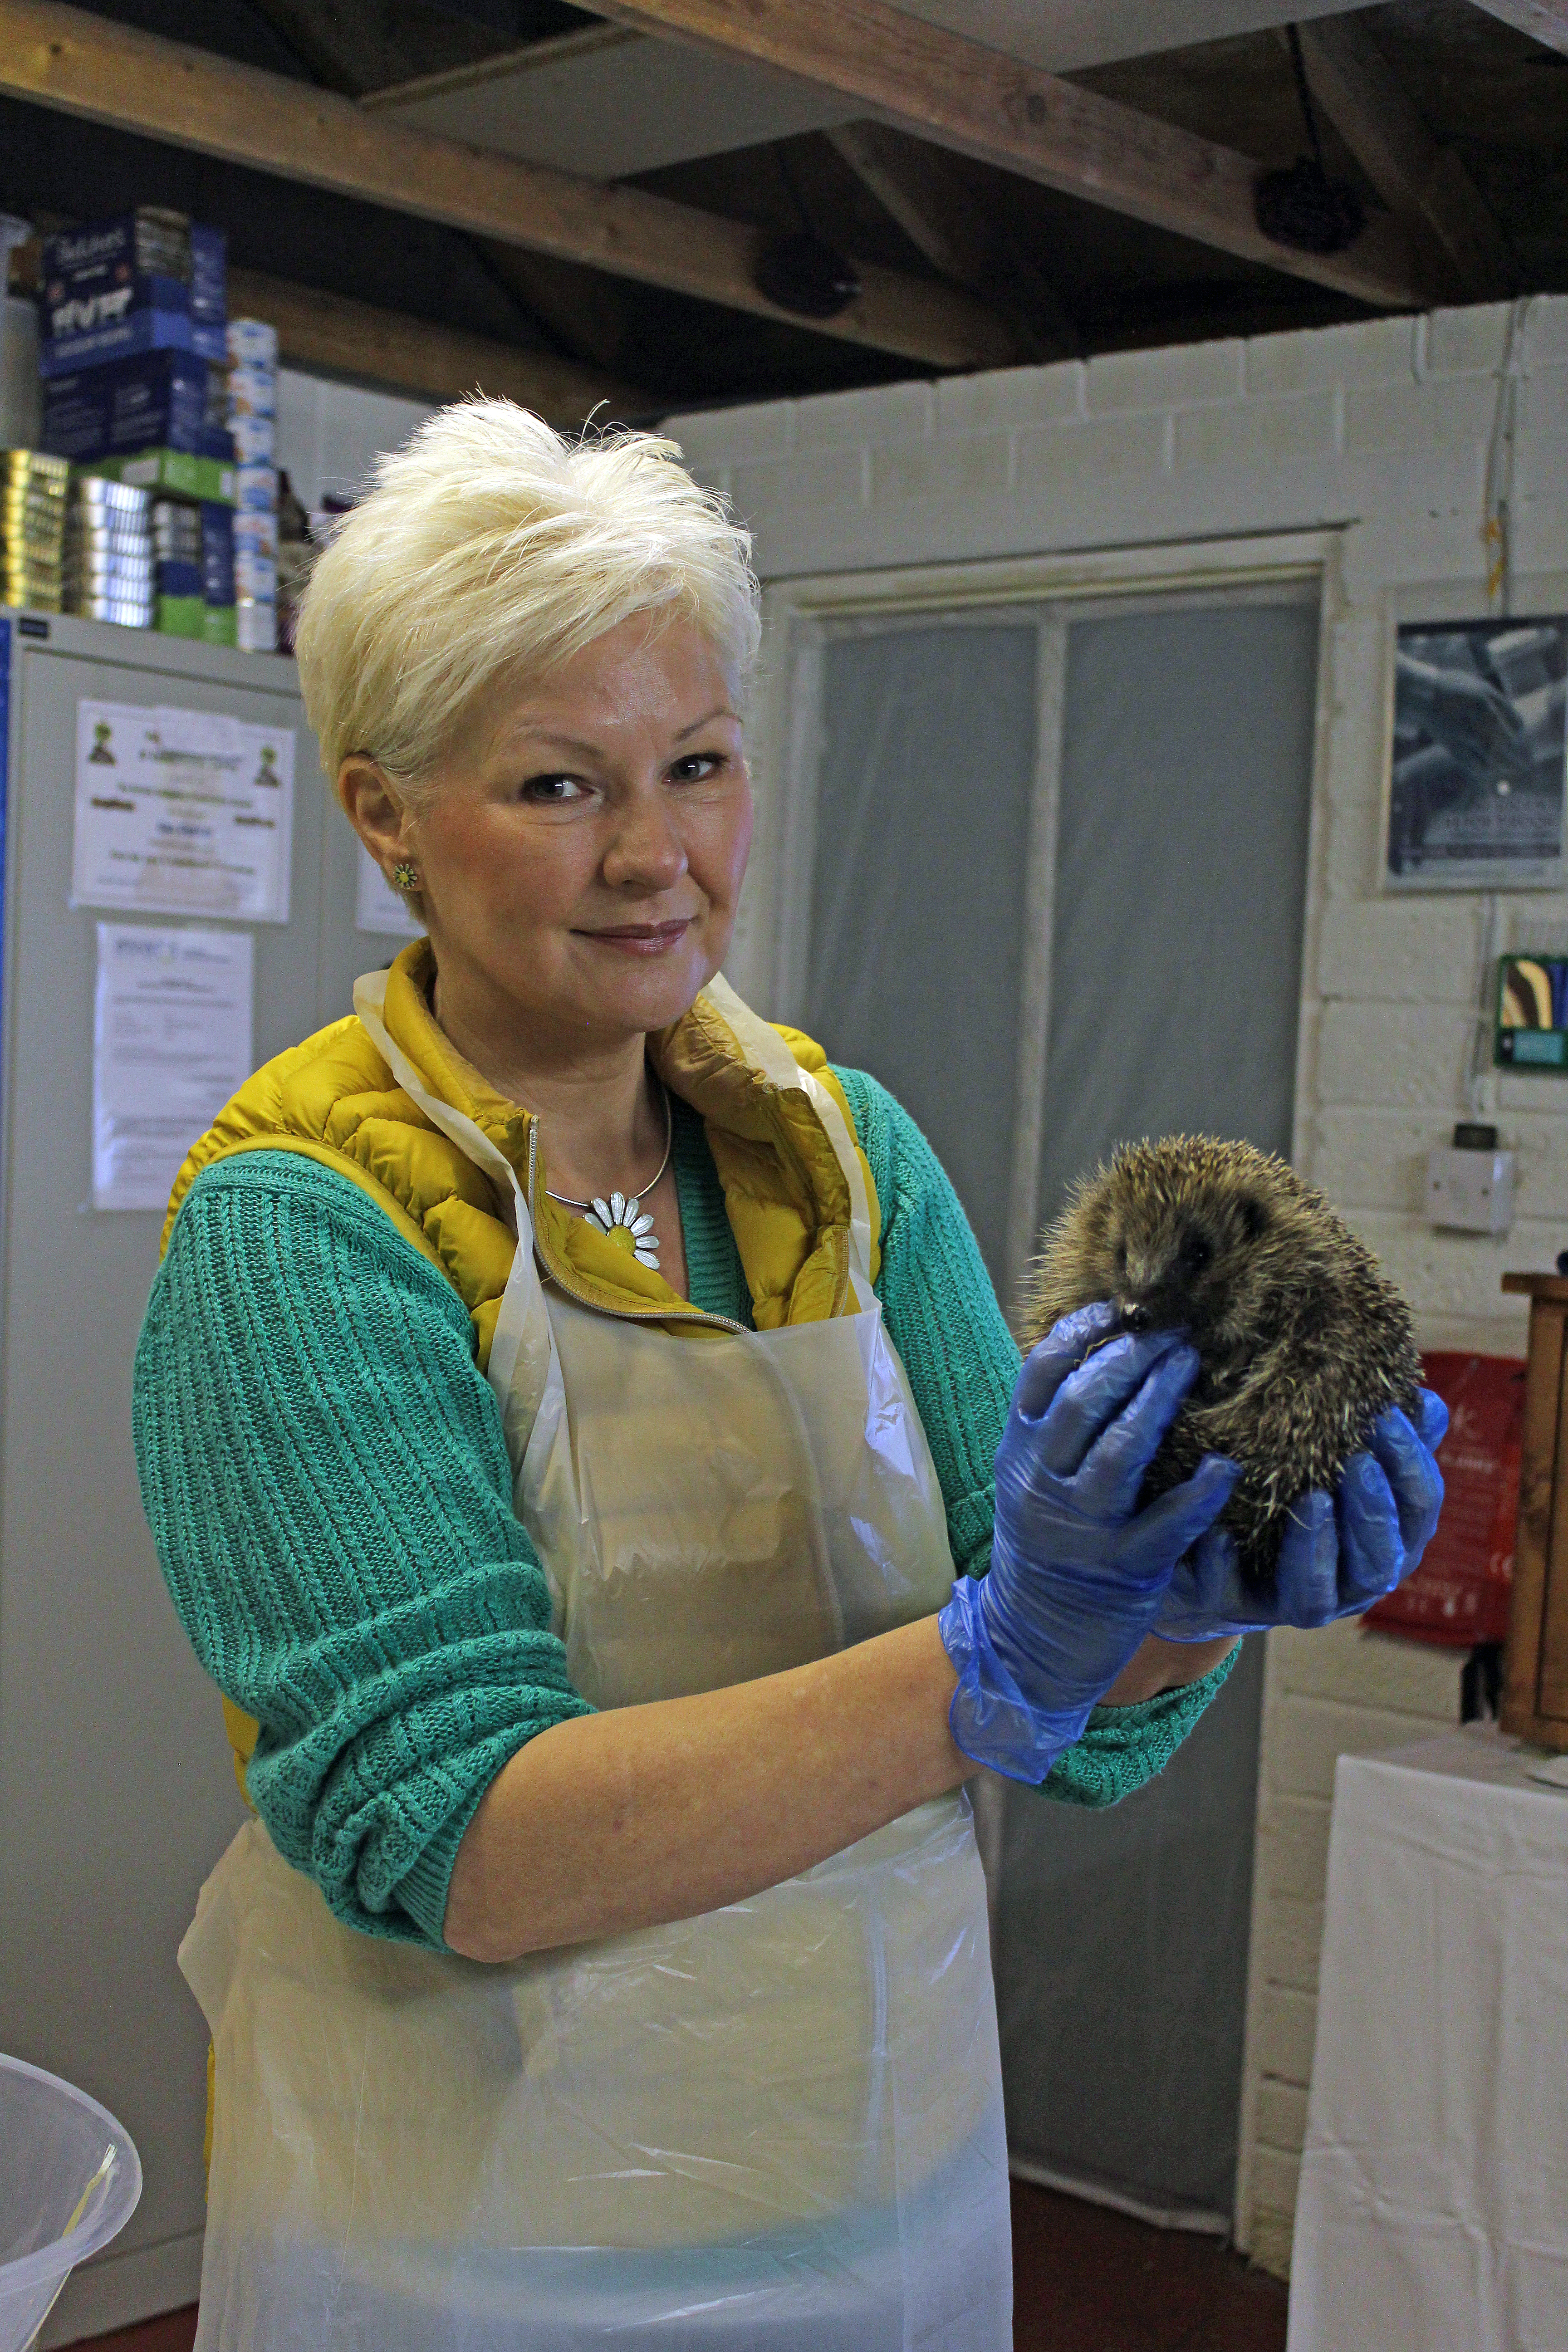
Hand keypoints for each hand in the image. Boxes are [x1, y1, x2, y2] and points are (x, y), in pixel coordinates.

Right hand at [939, 1302, 1238, 1782]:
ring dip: (1159, 1400)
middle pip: (1083, 1401)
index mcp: (1020, 1452)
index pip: (1040, 1375)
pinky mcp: (1122, 1568)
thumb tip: (1099, 1348)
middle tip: (1175, 1333)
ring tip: (1192, 1366)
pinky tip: (1225, 1466)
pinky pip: (1164, 1523)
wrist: (1028, 1640)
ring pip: (1119, 1451)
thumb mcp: (1032, 1478)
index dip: (1080, 1334)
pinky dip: (1196, 1493)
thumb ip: (1055, 1426)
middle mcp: (1043, 1483)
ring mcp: (1081, 1527)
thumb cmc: (1046, 1545)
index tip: (1118, 1310)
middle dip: (1132, 1355)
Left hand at [1151, 1390, 1448, 1640]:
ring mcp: (1300, 1602)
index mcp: (1390, 1542)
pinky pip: (1237, 1596)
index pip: (1419, 1508)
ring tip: (1312, 1499)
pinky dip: (1228, 1565)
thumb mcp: (1346, 1467)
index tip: (1387, 1416)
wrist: (1225, 1554)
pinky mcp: (1242, 1608)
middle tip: (1358, 1461)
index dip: (1411, 1465)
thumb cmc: (1304, 1496)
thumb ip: (1388, 1443)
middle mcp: (1354, 1582)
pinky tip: (1221, 1532)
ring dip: (1318, 1545)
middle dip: (1374, 1511)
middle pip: (1381, 1560)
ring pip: (1318, 1594)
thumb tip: (1430, 1403)